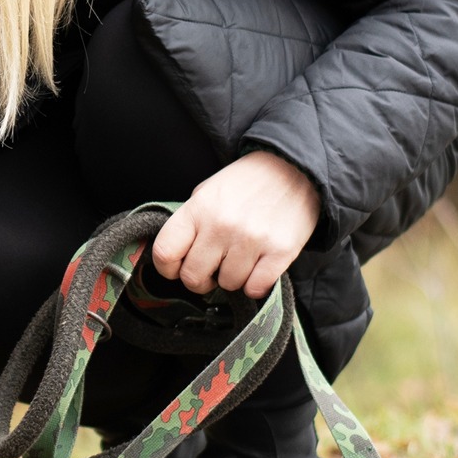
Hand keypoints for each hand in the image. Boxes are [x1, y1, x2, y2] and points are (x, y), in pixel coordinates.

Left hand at [150, 150, 320, 299]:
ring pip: (228, 285)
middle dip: (200, 280)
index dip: (167, 269)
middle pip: (192, 277)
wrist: (294, 168)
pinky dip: (256, 284)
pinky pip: (256, 288)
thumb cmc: (246, 184)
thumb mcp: (207, 193)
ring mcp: (251, 239)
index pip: (164, 253)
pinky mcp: (280, 251)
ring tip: (241, 259)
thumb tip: (176, 259)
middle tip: (212, 269)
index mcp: (198, 209)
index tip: (178, 268)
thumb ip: (190, 224)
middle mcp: (221, 225)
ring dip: (233, 278)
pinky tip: (259, 268)